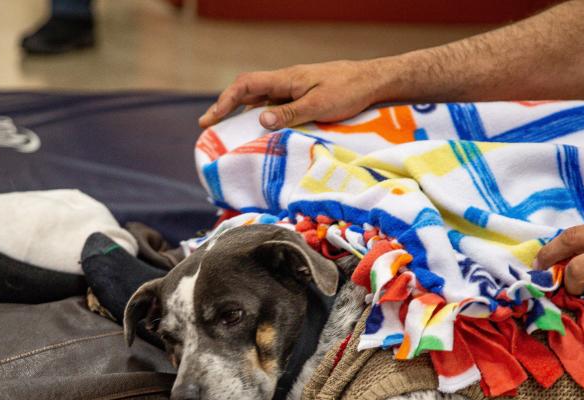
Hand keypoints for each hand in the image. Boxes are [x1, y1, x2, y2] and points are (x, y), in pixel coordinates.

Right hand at [198, 59, 393, 129]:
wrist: (373, 82)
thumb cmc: (349, 91)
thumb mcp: (319, 104)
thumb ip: (290, 112)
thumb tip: (260, 120)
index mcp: (285, 80)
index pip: (245, 86)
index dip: (224, 101)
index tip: (210, 120)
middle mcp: (285, 83)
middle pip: (247, 93)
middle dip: (225, 110)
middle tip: (210, 130)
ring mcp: (293, 90)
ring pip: (260, 101)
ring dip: (242, 116)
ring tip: (229, 136)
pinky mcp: (303, 98)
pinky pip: (275, 108)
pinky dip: (262, 119)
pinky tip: (261, 134)